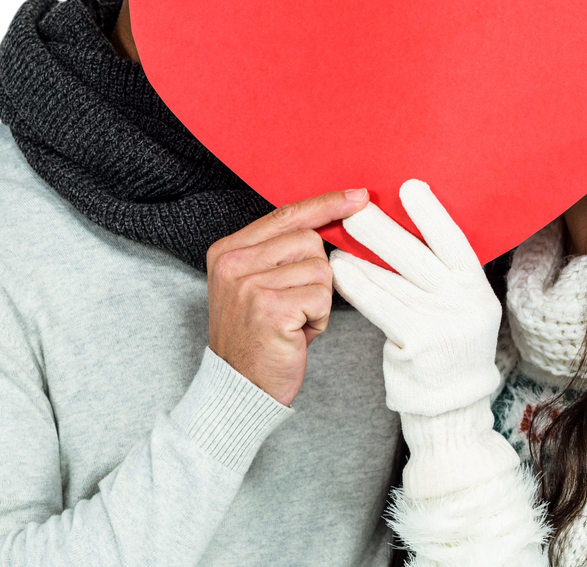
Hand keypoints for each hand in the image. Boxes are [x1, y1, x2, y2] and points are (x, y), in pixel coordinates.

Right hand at [206, 188, 369, 406]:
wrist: (238, 390)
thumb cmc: (258, 336)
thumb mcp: (257, 284)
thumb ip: (281, 251)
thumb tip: (335, 218)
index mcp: (228, 250)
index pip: (286, 214)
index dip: (326, 204)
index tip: (358, 196)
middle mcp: (234, 262)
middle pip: (310, 240)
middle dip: (317, 273)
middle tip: (294, 305)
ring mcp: (249, 285)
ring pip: (321, 269)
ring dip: (318, 299)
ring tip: (293, 321)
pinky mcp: (269, 308)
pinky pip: (322, 297)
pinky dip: (319, 319)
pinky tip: (296, 334)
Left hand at [329, 180, 501, 417]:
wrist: (451, 404)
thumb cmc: (446, 341)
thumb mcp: (460, 305)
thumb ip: (441, 273)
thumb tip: (405, 223)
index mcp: (477, 288)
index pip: (455, 243)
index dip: (432, 214)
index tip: (409, 186)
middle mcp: (464, 305)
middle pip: (418, 257)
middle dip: (384, 229)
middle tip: (357, 206)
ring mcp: (441, 326)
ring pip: (393, 280)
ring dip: (362, 255)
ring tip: (339, 235)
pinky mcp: (415, 344)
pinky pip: (379, 305)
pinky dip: (356, 284)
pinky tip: (340, 269)